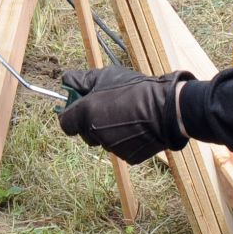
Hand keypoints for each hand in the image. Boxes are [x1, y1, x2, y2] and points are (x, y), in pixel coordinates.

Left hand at [57, 67, 194, 164]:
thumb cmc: (136, 89)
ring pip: (104, 140)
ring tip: (128, 115)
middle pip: (85, 133)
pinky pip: (121, 148)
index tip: (81, 105)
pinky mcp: (127, 157)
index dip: (72, 114)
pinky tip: (137, 127)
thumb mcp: (106, 76)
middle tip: (110, 107)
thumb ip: (81, 80)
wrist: (167, 109)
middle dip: (92, 122)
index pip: (65, 123)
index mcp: (85, 114)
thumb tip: (66, 81)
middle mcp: (94, 133)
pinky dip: (126, 140)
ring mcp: (111, 148)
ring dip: (110, 131)